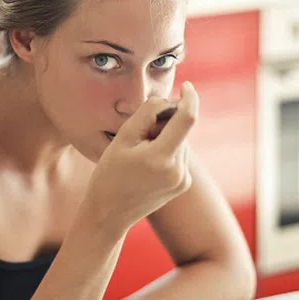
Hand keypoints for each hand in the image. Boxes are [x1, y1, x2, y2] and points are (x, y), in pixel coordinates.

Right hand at [84, 81, 198, 232]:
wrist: (109, 213)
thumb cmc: (109, 173)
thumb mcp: (123, 138)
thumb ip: (148, 113)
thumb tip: (170, 100)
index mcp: (161, 157)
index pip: (187, 118)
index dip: (189, 98)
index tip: (187, 86)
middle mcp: (178, 170)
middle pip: (182, 130)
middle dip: (166, 122)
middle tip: (140, 135)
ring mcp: (183, 180)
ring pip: (181, 142)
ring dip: (166, 137)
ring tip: (140, 154)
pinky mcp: (183, 184)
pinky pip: (180, 156)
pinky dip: (168, 150)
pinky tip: (147, 165)